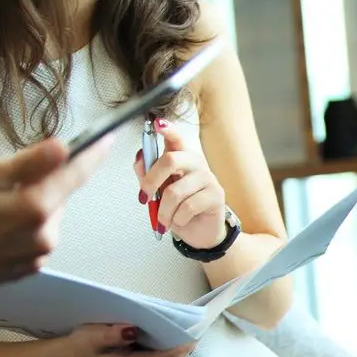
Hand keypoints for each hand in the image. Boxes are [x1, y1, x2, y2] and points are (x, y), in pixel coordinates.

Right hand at [0, 137, 111, 291]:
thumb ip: (20, 165)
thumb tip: (58, 152)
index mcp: (13, 193)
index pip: (64, 166)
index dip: (88, 153)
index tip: (105, 141)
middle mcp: (31, 223)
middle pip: (59, 191)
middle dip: (49, 179)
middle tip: (15, 179)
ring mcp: (34, 248)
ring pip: (50, 214)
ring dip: (36, 205)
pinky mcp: (32, 266)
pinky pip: (40, 236)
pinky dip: (28, 227)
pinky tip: (0, 228)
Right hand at [58, 324, 193, 356]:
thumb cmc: (80, 348)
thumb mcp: (94, 337)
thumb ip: (115, 335)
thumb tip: (134, 330)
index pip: (172, 356)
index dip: (187, 340)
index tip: (196, 324)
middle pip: (176, 356)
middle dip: (183, 338)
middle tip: (190, 316)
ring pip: (172, 356)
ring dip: (175, 339)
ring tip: (178, 319)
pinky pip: (163, 356)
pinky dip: (165, 342)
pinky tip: (162, 328)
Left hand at [135, 119, 226, 249]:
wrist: (199, 232)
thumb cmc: (179, 209)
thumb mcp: (157, 192)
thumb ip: (146, 174)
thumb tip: (140, 158)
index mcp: (180, 157)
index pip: (174, 138)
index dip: (167, 130)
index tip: (157, 124)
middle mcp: (196, 163)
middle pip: (170, 160)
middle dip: (151, 182)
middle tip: (145, 198)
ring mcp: (208, 178)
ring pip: (175, 191)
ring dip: (164, 211)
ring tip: (163, 220)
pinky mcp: (216, 195)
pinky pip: (188, 207)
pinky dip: (178, 219)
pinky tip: (180, 221)